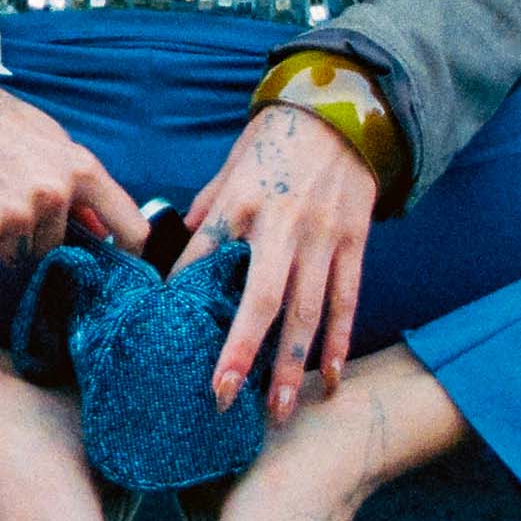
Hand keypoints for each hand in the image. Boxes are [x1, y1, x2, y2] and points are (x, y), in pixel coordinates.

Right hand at [0, 65, 154, 266]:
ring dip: (4, 238)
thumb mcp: (52, 140)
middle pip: (56, 246)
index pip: (131, 227)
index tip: (120, 261)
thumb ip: (80, 185)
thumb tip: (103, 230)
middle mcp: (53, 195)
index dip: (130, 251)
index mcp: (81, 169)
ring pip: (19, 254)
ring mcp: (17, 215)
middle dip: (35, 234)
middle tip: (10, 201)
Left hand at [171, 103, 379, 426]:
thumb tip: (182, 244)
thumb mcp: (232, 165)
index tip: (165, 337)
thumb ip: (209, 208)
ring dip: (292, 364)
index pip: (203, 257)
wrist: (342, 110)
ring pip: (307, 311)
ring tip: (279, 410)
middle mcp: (280, 224)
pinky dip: (338, 342)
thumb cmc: (276, 140)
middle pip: (260, 298)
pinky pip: (346, 300)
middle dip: (241, 352)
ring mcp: (322, 237)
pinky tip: (328, 379)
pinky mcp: (354, 242)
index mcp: (239, 202)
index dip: (183, 296)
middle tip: (222, 398)